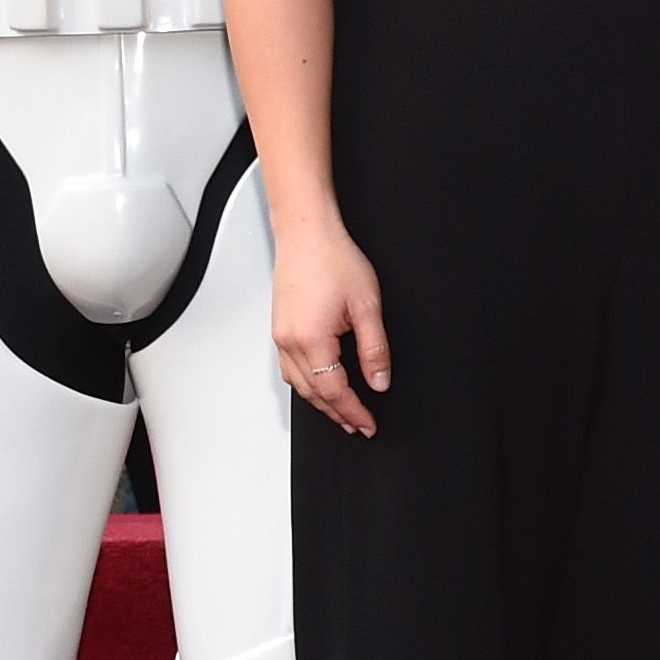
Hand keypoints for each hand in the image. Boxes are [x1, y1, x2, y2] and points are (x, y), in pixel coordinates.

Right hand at [270, 207, 391, 437]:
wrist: (306, 234)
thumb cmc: (333, 260)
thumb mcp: (367, 307)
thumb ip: (374, 350)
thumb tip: (379, 381)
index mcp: (312, 340)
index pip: (334, 392)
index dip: (354, 412)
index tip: (369, 424)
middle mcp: (289, 342)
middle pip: (314, 394)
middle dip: (337, 414)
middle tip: (359, 426)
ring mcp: (280, 336)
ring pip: (299, 384)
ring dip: (321, 402)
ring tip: (342, 413)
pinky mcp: (279, 328)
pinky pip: (290, 368)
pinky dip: (306, 384)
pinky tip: (319, 386)